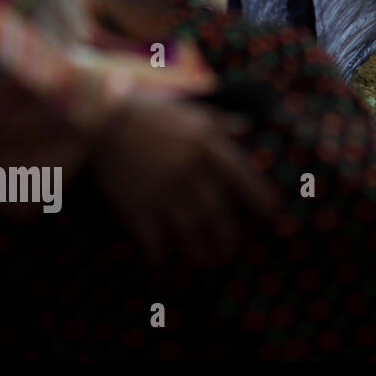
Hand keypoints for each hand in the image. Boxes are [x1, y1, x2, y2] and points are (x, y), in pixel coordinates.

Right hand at [87, 92, 280, 265]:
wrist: (100, 118)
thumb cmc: (149, 113)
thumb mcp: (191, 112)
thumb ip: (220, 123)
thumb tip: (246, 127)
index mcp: (205, 143)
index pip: (242, 175)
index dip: (260, 198)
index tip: (274, 216)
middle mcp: (189, 168)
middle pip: (217, 211)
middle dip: (229, 237)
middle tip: (234, 253)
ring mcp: (162, 188)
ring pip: (191, 230)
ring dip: (201, 251)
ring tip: (208, 264)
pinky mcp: (135, 203)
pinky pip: (154, 237)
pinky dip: (160, 254)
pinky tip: (163, 263)